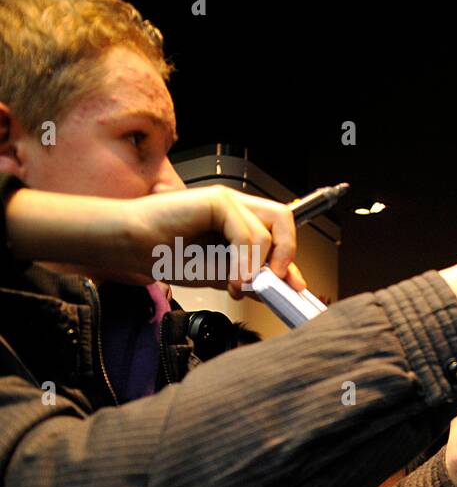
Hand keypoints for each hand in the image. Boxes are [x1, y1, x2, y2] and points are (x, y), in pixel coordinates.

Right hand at [124, 186, 307, 297]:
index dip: (289, 260)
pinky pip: (246, 234)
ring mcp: (227, 201)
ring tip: (238, 285)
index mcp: (237, 222)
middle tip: (272, 282)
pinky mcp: (217, 200)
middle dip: (285, 255)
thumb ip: (247, 275)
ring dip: (256, 267)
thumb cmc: (165, 254)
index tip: (294, 286)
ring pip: (266, 234)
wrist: (132, 247)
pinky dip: (245, 260)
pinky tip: (233, 278)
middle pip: (282, 221)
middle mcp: (235, 208)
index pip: (277, 234)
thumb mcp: (219, 273)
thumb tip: (273, 286)